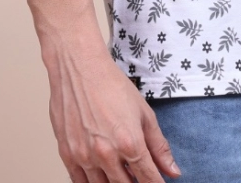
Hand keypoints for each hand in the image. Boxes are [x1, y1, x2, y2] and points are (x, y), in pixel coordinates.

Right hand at [42, 43, 179, 182]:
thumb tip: (173, 171)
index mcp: (129, 142)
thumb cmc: (111, 85)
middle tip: (137, 174)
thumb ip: (159, 146)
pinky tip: (100, 175)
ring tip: (120, 172)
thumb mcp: (144, 113)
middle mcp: (106, 154)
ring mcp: (84, 156)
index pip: (148, 179)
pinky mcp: (67, 155)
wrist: (79, 68)